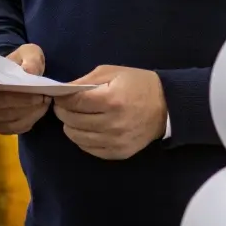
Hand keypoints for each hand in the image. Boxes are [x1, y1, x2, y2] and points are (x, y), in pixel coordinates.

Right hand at [0, 44, 49, 134]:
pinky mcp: (0, 127)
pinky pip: (15, 129)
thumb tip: (29, 72)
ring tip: (44, 103)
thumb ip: (31, 59)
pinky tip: (38, 111)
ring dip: (30, 114)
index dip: (18, 97)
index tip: (38, 94)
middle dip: (26, 107)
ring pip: (10, 122)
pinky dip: (29, 122)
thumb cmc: (20, 62)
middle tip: (44, 99)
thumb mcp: (28, 53)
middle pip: (2, 112)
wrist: (19, 73)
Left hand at [53, 66, 167, 160]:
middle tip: (65, 105)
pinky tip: (88, 128)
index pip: (74, 102)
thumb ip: (85, 80)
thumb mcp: (112, 72)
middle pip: (72, 120)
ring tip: (76, 117)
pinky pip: (89, 149)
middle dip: (63, 111)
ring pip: (77, 137)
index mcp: (111, 99)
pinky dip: (83, 138)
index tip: (59, 95)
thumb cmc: (137, 84)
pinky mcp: (118, 153)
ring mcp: (116, 141)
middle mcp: (112, 123)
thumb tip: (62, 90)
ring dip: (70, 126)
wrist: (166, 107)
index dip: (62, 98)